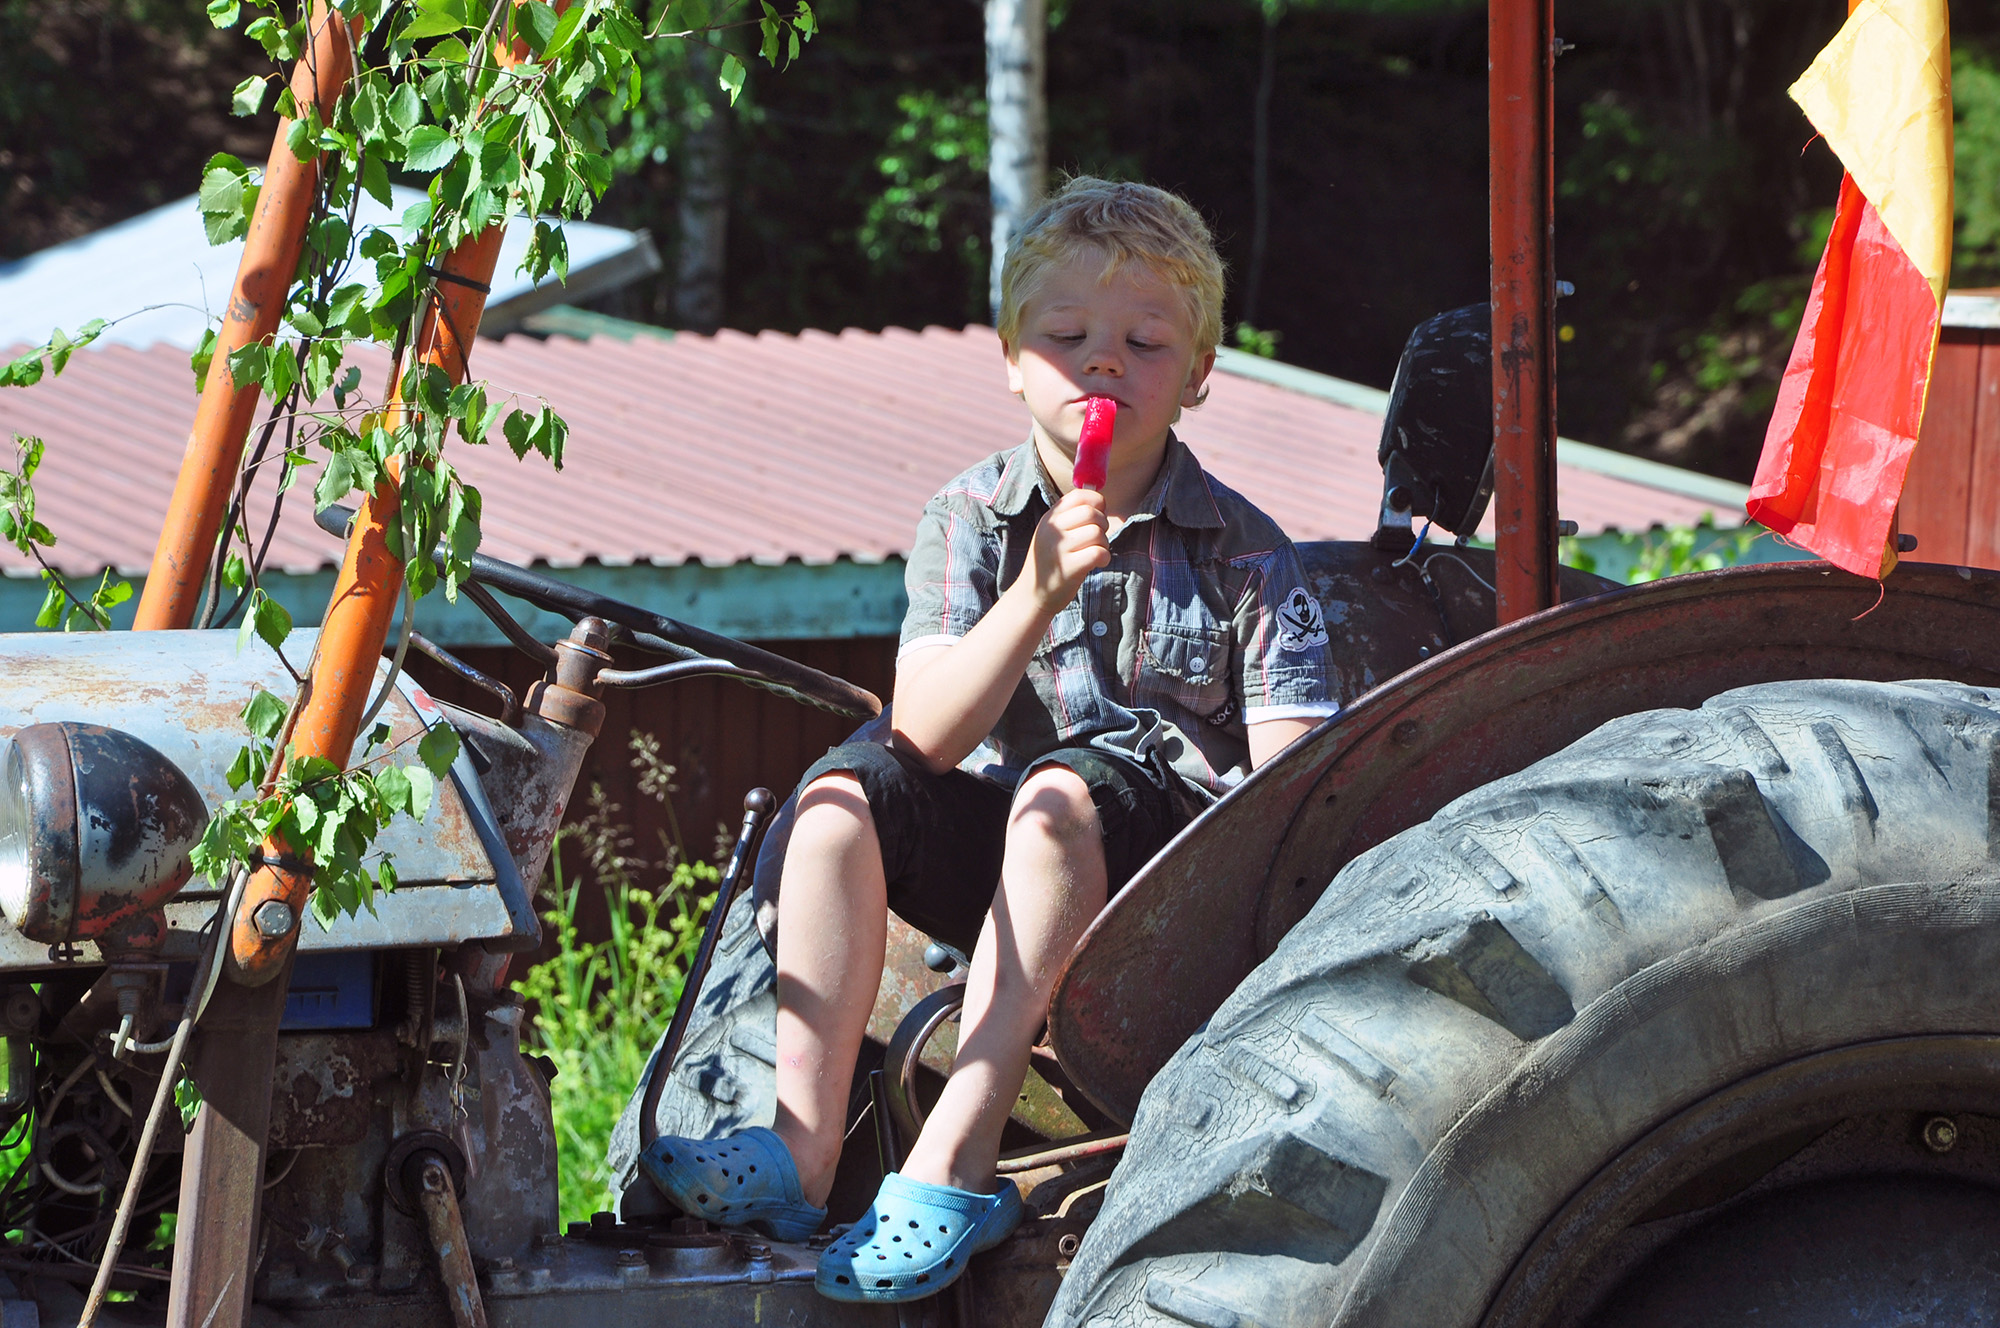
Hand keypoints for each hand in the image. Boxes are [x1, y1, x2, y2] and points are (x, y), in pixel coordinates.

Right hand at [1025, 489, 1110, 613]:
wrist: (1032, 595)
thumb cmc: (1050, 562)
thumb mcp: (1052, 533)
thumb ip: (1071, 516)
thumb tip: (1101, 499)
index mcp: (1049, 518)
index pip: (1080, 496)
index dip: (1097, 503)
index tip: (1098, 516)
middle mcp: (1052, 530)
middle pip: (1092, 513)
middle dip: (1103, 524)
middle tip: (1097, 539)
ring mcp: (1059, 549)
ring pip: (1097, 533)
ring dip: (1104, 544)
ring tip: (1094, 553)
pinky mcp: (1069, 568)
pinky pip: (1099, 552)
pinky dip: (1104, 558)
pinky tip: (1097, 564)